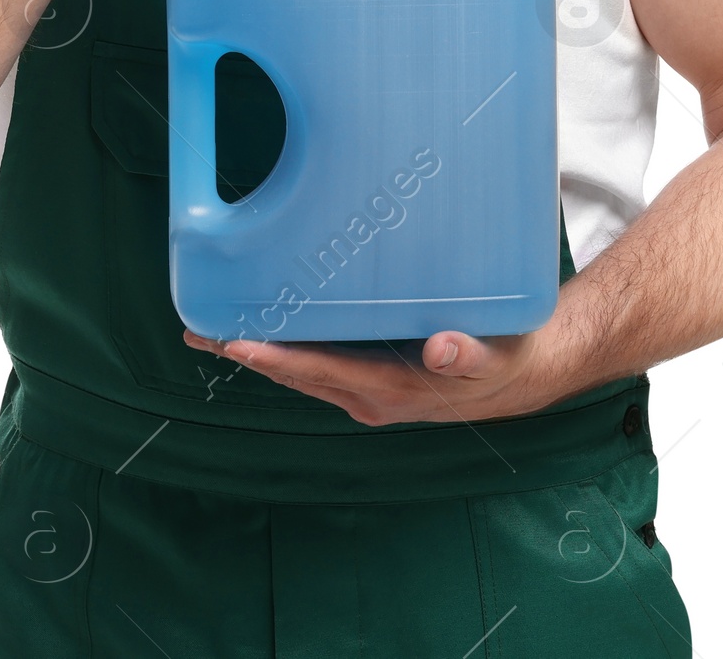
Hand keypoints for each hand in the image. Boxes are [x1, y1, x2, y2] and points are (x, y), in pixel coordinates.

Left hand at [181, 324, 562, 424]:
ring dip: (260, 350)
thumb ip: (463, 353)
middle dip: (247, 352)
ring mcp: (368, 389)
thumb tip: (438, 348)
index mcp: (388, 390)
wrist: (523, 374)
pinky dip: (289, 347)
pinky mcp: (373, 376)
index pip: (317, 371)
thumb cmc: (504, 360)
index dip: (273, 357)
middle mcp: (368, 396)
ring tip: (216, 328)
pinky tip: (272, 326)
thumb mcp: (490, 357)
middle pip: (295, 372)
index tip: (233, 341)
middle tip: (199, 328)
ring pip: (302, 369)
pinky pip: (319, 363)